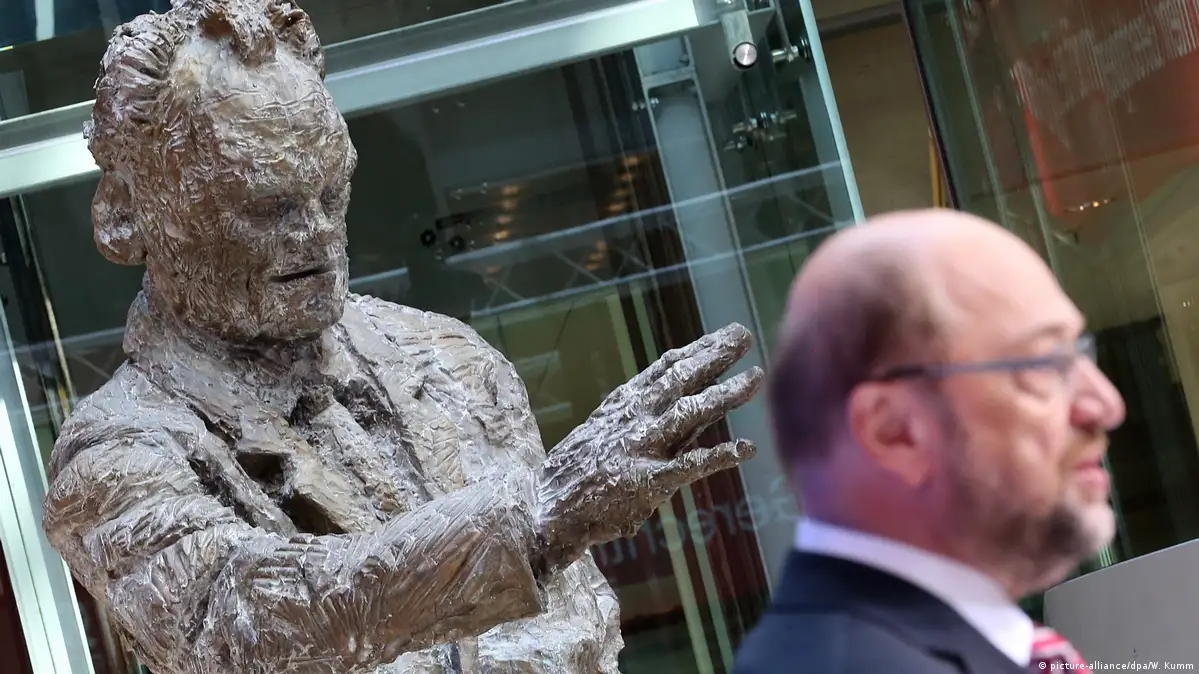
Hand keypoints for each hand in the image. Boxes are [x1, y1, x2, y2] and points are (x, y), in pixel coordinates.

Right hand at [533, 322, 762, 572]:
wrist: (548, 506)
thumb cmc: (576, 472)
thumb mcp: (602, 429)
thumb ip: (638, 415)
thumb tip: (672, 398)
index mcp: (624, 405)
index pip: (665, 369)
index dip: (696, 350)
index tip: (722, 335)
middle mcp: (636, 418)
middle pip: (682, 379)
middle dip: (714, 356)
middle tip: (743, 336)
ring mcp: (643, 447)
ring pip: (692, 412)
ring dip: (726, 393)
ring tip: (755, 377)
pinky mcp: (650, 481)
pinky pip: (692, 464)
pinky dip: (721, 455)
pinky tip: (747, 447)